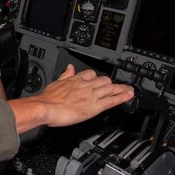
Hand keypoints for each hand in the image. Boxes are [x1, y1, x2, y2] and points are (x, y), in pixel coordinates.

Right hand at [9, 64, 133, 132]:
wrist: (45, 107)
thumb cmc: (47, 98)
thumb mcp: (55, 81)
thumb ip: (65, 75)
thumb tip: (69, 67)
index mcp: (75, 79)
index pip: (90, 74)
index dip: (97, 77)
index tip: (100, 80)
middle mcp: (85, 85)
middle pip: (104, 80)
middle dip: (111, 83)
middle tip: (117, 86)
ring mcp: (91, 95)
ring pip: (110, 88)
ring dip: (121, 88)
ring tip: (129, 90)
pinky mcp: (95, 106)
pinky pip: (112, 100)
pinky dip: (122, 97)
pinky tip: (128, 95)